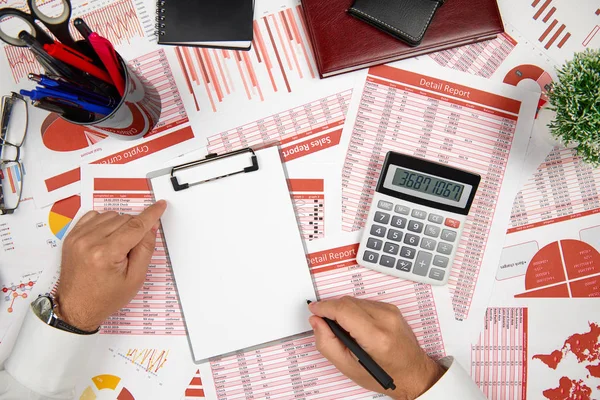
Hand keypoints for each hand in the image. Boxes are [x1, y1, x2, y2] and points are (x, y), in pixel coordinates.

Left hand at [55, 200, 166, 331]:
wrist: (76, 307)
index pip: (135, 226)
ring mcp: (78, 237)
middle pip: (124, 219)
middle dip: (134, 230)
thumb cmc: (104, 298)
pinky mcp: (72, 236)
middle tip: (130, 251)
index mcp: (106, 254)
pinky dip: (104, 222)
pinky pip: (94, 215)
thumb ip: (145, 250)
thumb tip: (150, 228)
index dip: (151, 215)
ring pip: (110, 215)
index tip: (160, 206)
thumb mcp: (135, 279)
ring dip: (119, 226)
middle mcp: (89, 242)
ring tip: (117, 247)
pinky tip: (106, 237)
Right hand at [308, 297, 444, 399]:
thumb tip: (317, 322)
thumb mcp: (349, 367)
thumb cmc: (386, 375)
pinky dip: (355, 311)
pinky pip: (365, 302)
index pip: (343, 310)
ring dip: (343, 310)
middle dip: (332, 310)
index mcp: (376, 337)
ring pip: (355, 300)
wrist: (413, 373)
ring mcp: (391, 311)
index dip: (324, 307)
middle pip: (348, 302)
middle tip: (325, 324)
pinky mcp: (392, 308)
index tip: (313, 309)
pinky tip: (356, 326)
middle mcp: (386, 320)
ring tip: (344, 330)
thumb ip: (327, 344)